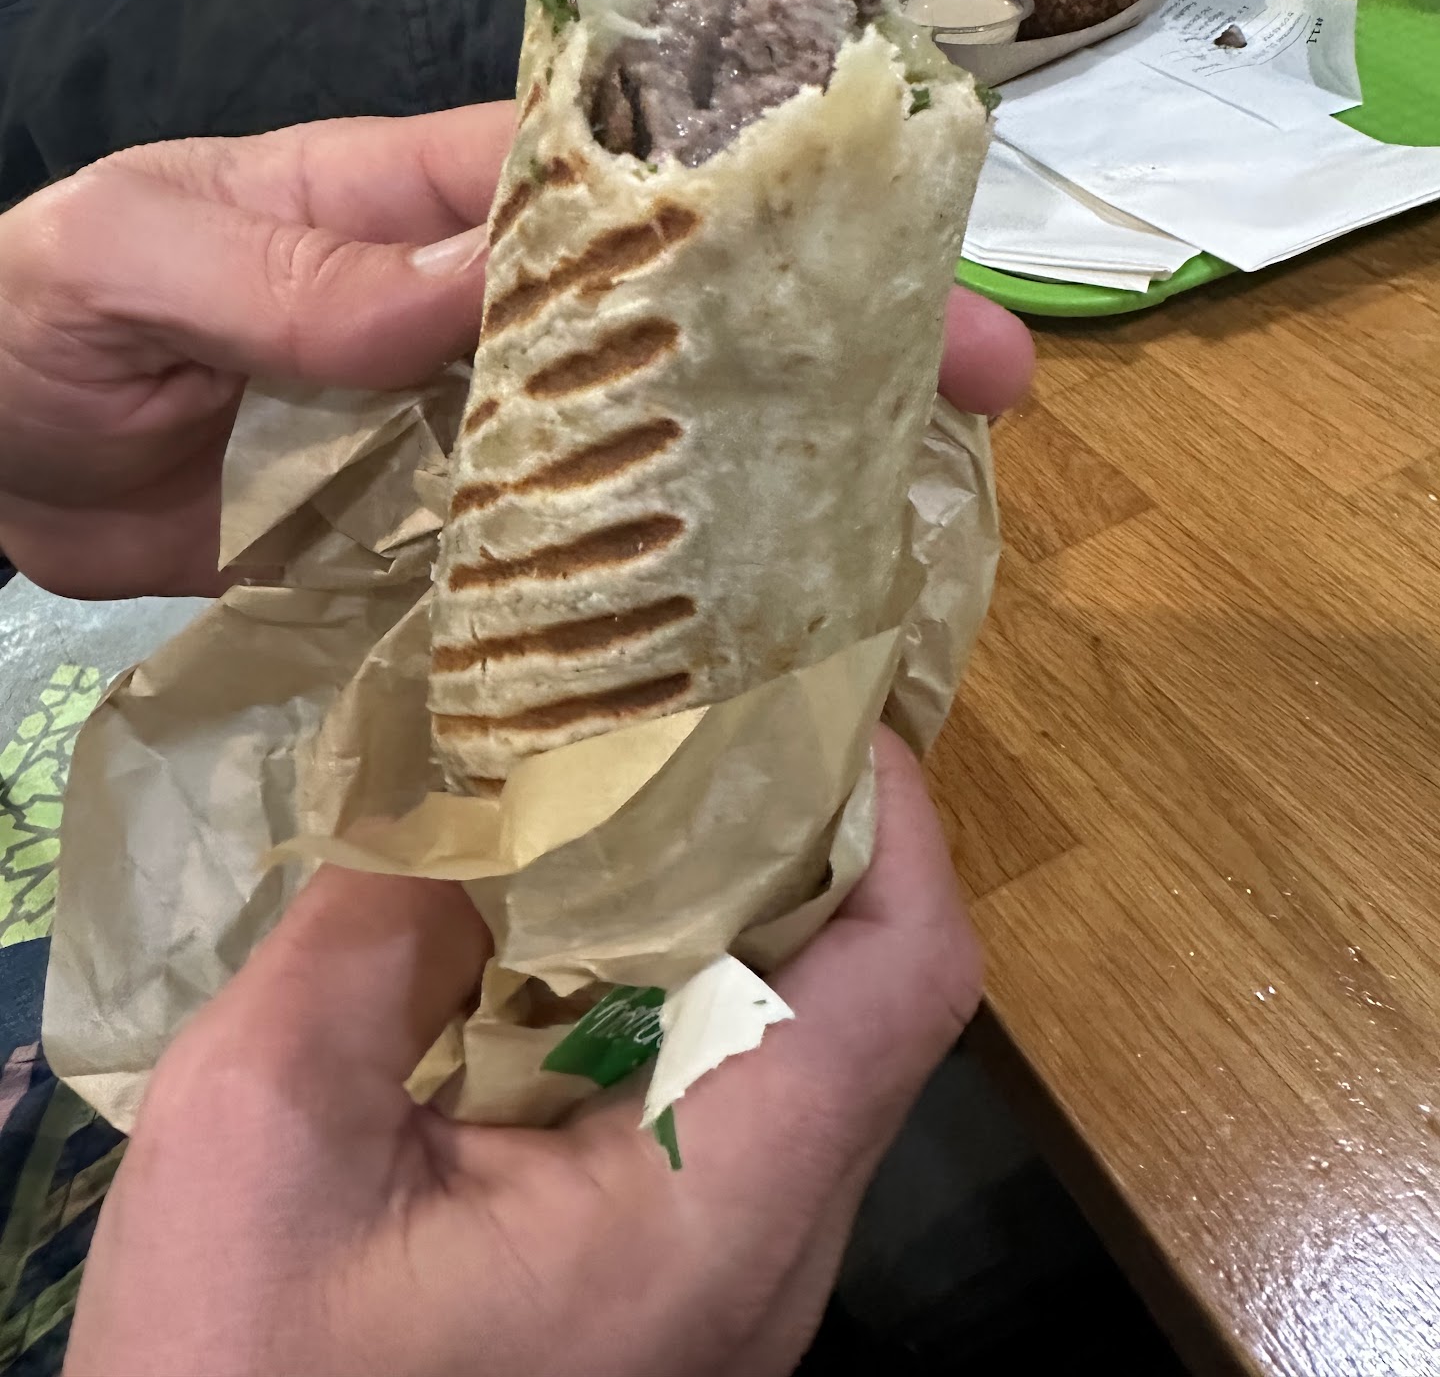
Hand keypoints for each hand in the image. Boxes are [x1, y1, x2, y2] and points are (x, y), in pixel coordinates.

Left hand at [0, 115, 1031, 600]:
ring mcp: (466, 440)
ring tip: (902, 533)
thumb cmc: (28, 315)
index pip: (627, 185)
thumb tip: (485, 283)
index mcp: (428, 202)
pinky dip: (644, 598)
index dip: (770, 210)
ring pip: (643, 449)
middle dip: (826, 350)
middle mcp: (478, 314)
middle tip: (984, 404)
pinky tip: (742, 645)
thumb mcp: (138, 254)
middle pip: (678, 322)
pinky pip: (558, 565)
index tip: (903, 250)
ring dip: (765, 485)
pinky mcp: (431, 548)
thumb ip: (294, 267)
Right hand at [65, 728, 981, 1376]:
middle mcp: (771, 1253)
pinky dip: (681, 989)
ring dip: (740, 906)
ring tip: (640, 781)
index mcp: (716, 1212)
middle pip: (871, 997)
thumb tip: (469, 786)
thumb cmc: (241, 1368)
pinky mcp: (677, 1295)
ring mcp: (734, 1285)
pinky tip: (575, 928)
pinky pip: (732, 1105)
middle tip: (707, 703)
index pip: (907, 974)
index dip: (889, 808)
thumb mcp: (266, 1121)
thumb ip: (380, 926)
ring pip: (806, 1048)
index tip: (810, 688)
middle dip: (807, 829)